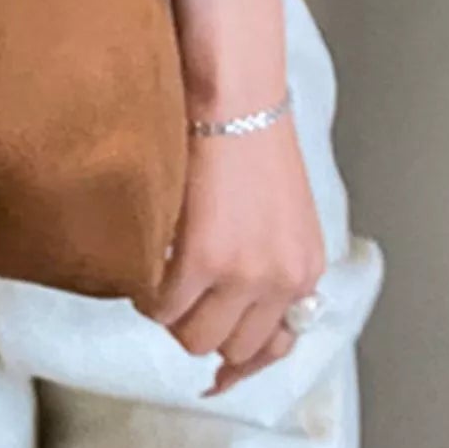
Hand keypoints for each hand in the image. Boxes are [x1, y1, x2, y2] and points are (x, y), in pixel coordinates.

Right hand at [147, 0, 324, 395]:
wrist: (232, 87)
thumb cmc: (247, 135)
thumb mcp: (277, 214)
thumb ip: (265, 265)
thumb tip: (231, 330)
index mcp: (305, 270)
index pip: (271, 349)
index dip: (234, 357)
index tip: (210, 359)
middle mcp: (283, 282)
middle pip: (224, 348)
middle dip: (194, 321)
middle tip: (175, 279)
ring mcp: (244, 276)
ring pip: (188, 335)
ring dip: (166, 304)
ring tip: (159, 256)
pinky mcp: (200, 261)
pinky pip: (157, 305)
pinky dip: (143, 286)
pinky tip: (144, 246)